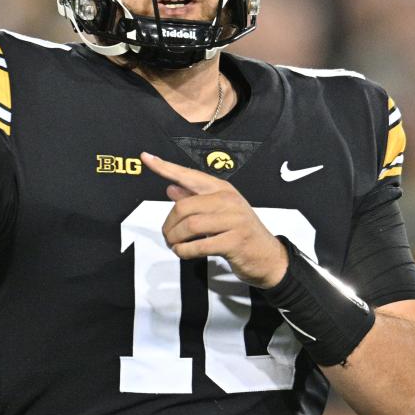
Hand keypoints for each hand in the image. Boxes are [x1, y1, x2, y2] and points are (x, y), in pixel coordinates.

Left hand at [140, 152, 288, 287]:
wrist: (268, 256)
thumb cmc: (240, 231)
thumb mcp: (219, 211)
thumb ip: (194, 199)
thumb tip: (170, 187)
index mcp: (222, 188)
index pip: (188, 174)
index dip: (165, 167)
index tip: (146, 157)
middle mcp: (228, 200)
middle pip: (183, 207)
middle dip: (169, 225)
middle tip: (167, 236)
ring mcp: (234, 220)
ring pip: (190, 225)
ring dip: (175, 239)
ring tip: (174, 246)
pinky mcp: (235, 241)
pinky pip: (199, 245)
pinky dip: (185, 251)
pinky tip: (184, 253)